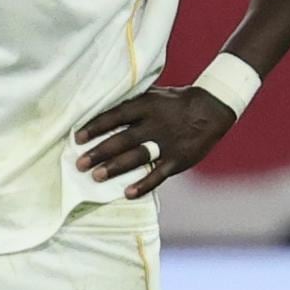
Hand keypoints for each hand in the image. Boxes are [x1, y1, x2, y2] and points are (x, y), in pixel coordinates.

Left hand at [75, 87, 236, 199]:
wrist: (210, 109)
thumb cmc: (173, 102)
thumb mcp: (151, 95)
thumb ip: (129, 104)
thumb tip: (99, 111)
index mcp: (145, 106)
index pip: (115, 116)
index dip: (95, 127)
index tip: (78, 138)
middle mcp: (154, 125)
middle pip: (122, 140)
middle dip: (99, 152)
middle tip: (79, 164)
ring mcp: (167, 144)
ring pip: (137, 158)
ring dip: (115, 168)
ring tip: (96, 176)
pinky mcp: (178, 160)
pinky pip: (158, 175)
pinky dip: (143, 185)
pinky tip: (127, 193)